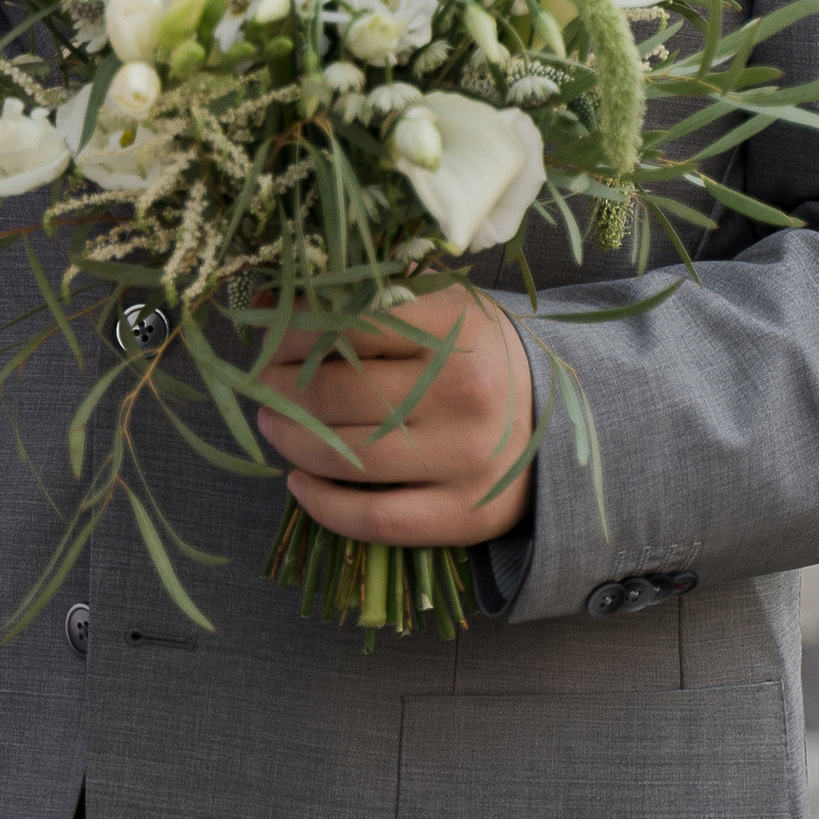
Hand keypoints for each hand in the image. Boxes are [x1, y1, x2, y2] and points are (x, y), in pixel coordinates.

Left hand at [254, 283, 535, 548]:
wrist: (560, 423)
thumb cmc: (481, 356)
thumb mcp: (445, 309)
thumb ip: (374, 301)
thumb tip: (273, 299)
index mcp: (455, 329)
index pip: (344, 325)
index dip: (287, 330)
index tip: (263, 331)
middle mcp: (463, 393)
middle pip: (333, 394)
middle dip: (276, 387)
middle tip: (258, 382)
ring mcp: (464, 460)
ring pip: (346, 457)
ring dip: (289, 441)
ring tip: (271, 424)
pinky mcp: (464, 516)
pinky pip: (375, 519)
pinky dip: (323, 505)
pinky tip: (298, 482)